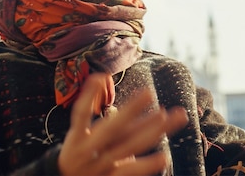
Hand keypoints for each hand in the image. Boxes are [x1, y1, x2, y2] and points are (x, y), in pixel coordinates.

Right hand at [58, 73, 188, 175]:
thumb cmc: (79, 156)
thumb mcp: (80, 138)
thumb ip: (104, 120)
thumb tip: (112, 90)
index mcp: (79, 137)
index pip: (82, 113)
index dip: (88, 95)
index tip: (100, 77)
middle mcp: (90, 150)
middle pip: (112, 128)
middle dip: (130, 109)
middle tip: (148, 92)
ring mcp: (101, 165)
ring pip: (128, 146)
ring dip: (149, 131)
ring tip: (165, 116)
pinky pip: (129, 173)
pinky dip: (146, 165)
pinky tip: (163, 157)